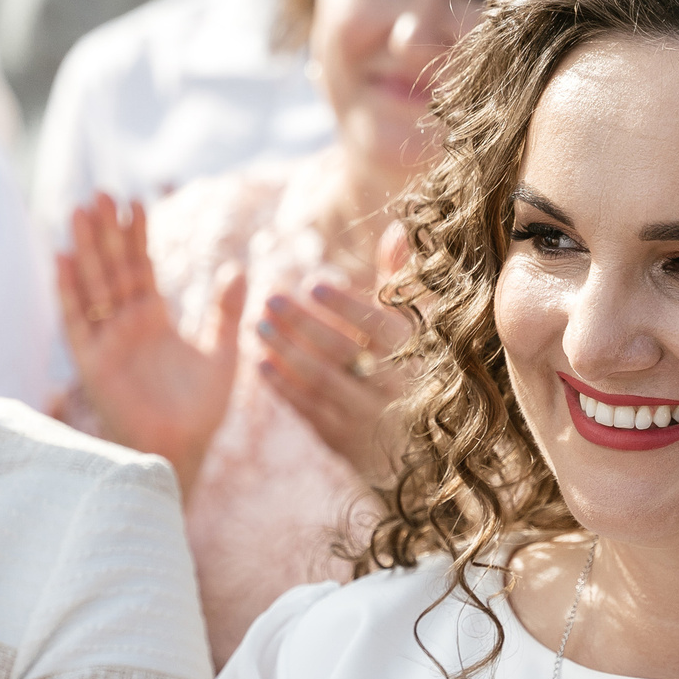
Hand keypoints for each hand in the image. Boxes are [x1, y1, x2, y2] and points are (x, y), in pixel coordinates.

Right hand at [57, 195, 245, 490]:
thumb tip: (239, 268)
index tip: (134, 201)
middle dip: (106, 232)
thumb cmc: (200, 412)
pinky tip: (62, 258)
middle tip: (100, 192)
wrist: (181, 451)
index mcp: (153, 319)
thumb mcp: (223, 355)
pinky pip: (76, 322)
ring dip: (85, 250)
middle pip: (112, 268)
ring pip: (93, 286)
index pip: (141, 267)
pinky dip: (68, 291)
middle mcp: (125, 326)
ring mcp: (107, 342)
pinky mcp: (93, 364)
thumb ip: (226, 313)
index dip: (136, 236)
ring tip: (80, 211)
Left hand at [255, 275, 415, 482]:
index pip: (380, 328)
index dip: (346, 306)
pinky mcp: (346, 441)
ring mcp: (370, 417)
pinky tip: (262, 364)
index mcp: (416, 356)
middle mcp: (396, 388)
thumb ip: (400, 283)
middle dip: (304, 324)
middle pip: (344, 352)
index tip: (313, 284)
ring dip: (287, 353)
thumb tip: (397, 230)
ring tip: (259, 326)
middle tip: (270, 298)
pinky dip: (284, 388)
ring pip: (323, 382)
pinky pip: (311, 411)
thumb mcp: (415, 330)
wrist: (419, 448)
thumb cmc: (412, 371)